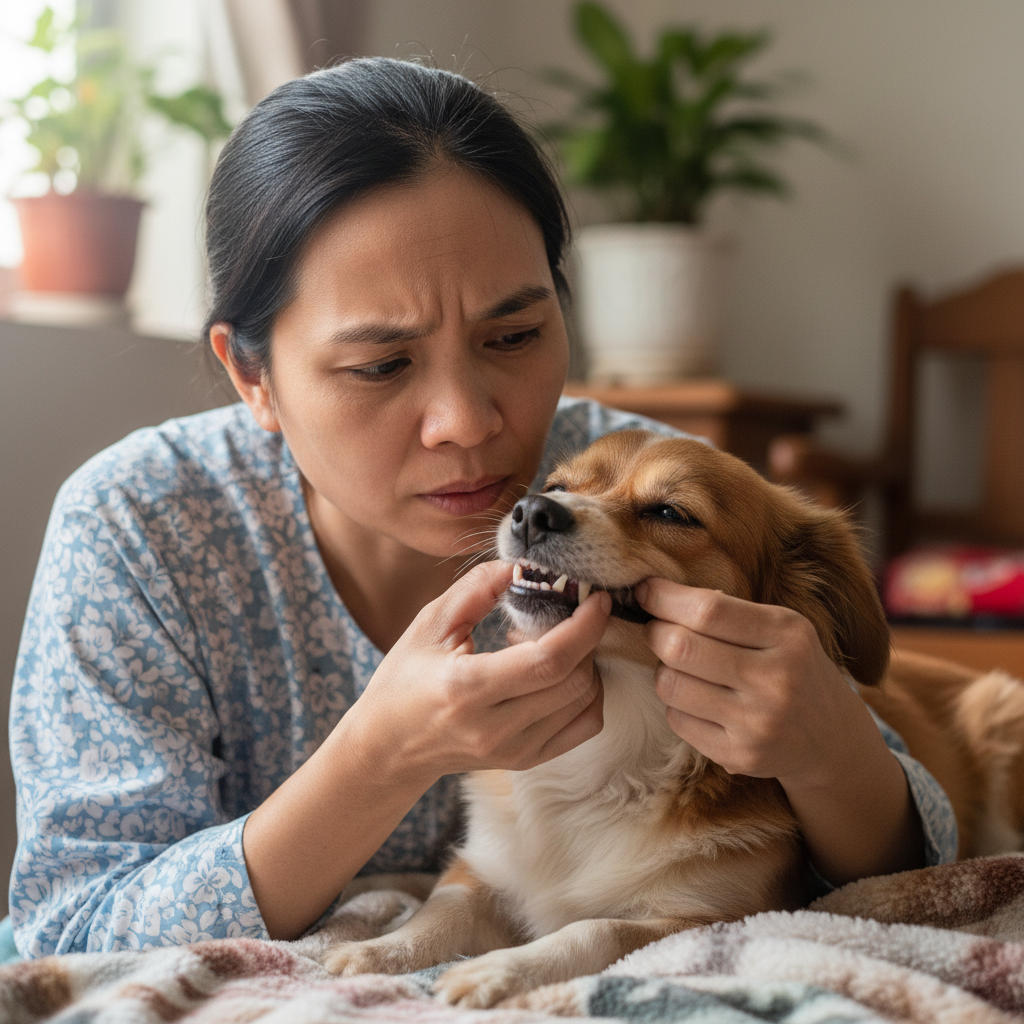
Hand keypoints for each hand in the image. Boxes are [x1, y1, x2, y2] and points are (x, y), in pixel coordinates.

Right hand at [349, 561, 610, 783]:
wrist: (389, 746)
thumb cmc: (405, 679)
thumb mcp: (430, 624)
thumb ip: (477, 588)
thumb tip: (523, 566)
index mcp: (467, 687)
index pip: (549, 660)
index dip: (584, 626)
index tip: (596, 597)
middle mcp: (495, 727)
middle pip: (576, 681)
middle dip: (585, 639)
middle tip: (562, 616)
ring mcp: (514, 750)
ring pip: (585, 701)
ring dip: (584, 663)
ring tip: (549, 644)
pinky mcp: (526, 760)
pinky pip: (584, 725)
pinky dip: (587, 692)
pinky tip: (560, 673)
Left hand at [634, 578, 874, 789]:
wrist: (831, 738)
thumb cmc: (791, 666)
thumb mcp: (779, 628)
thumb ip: (728, 610)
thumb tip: (655, 593)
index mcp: (787, 634)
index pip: (708, 610)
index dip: (664, 598)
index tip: (643, 590)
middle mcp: (776, 679)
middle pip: (680, 648)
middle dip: (655, 633)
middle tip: (656, 629)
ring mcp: (758, 723)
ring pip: (671, 685)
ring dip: (663, 670)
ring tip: (681, 667)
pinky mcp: (740, 756)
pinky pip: (677, 720)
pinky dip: (676, 704)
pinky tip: (697, 699)